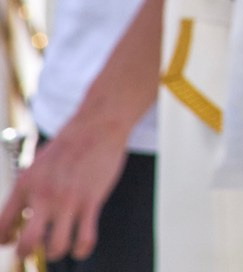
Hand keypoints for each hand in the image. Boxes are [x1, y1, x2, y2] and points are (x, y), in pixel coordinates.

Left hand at [0, 114, 136, 262]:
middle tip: (33, 250)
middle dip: (27, 253)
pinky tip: (80, 247)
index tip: (12, 240)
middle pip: (26, 244)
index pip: (2, 226)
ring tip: (60, 246)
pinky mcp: (91, 201)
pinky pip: (85, 238)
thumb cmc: (69, 144)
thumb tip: (24, 212)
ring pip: (56, 246)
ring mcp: (68, 200)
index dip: (5, 240)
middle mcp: (43, 196)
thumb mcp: (38, 164)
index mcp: (25, 185)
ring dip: (56, 252)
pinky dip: (81, 250)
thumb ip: (29, 189)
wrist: (97, 125)